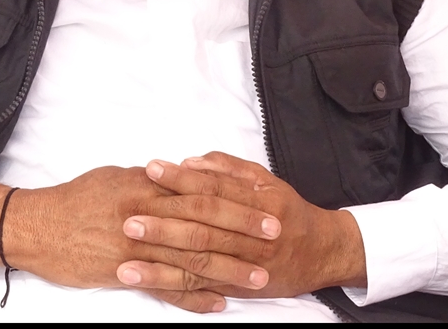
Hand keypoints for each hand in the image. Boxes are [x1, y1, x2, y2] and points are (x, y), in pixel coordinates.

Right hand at [0, 167, 276, 312]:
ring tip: (258, 278)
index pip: (201, 189)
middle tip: (274, 237)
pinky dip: (193, 297)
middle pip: (204, 223)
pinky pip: (165, 288)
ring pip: (190, 258)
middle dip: (241, 230)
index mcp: (147, 187)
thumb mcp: (116, 178)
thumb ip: (151, 181)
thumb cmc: (76, 198)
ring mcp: (137, 246)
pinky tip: (217, 303)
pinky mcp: (124, 273)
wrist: (37, 226)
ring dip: (227, 269)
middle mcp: (146, 214)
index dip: (234, 196)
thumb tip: (177, 177)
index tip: (263, 201)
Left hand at [119, 152, 365, 301]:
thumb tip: (192, 160)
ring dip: (159, 256)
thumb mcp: (267, 181)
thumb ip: (230, 169)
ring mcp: (244, 264)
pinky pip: (198, 287)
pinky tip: (142, 278)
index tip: (152, 168)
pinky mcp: (235, 287)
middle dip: (165, 219)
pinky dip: (168, 283)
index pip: (215, 188)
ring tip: (126, 250)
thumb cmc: (288, 211)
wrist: (321, 253)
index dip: (183, 179)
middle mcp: (252, 234)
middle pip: (204, 226)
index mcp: (261, 201)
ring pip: (198, 260)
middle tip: (129, 213)